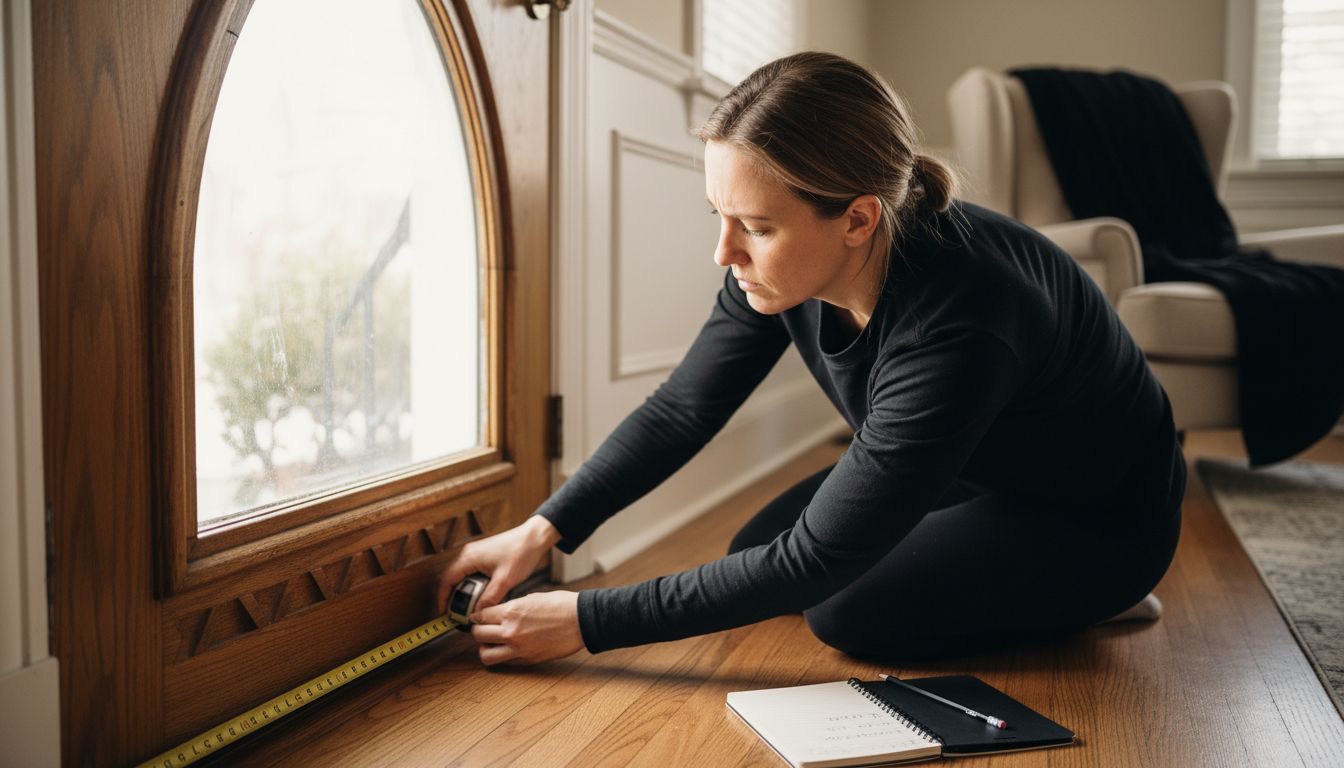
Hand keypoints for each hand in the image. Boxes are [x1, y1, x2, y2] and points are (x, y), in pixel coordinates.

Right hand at [435, 515, 561, 614]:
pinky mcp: (484, 555)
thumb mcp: (505, 580)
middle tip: (458, 613)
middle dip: (454, 597)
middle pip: (453, 579)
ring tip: (470, 606)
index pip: (447, 580)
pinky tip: (482, 594)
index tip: (445, 612)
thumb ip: (490, 598)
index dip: (443, 598)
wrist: (534, 537)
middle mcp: (469, 554)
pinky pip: (472, 572)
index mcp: (469, 558)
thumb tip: (478, 612)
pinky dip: (473, 584)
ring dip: (465, 591)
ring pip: (463, 576)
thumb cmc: (521, 553)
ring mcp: (476, 553)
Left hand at [469, 591, 583, 665]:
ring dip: (485, 649)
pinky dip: (503, 657)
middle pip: (478, 635)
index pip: (480, 616)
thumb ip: (513, 607)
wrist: (581, 621)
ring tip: (491, 644)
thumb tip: (501, 612)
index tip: (478, 617)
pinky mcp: (528, 660)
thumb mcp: (532, 598)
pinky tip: (509, 649)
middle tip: (482, 629)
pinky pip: (505, 662)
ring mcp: (518, 648)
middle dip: (478, 631)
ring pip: (486, 655)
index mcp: (511, 611)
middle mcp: (510, 631)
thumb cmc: (561, 605)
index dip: (477, 616)